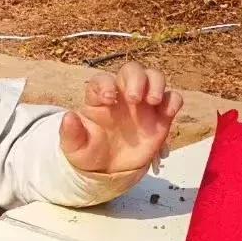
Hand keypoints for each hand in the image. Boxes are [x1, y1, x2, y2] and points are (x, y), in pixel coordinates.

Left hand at [59, 62, 182, 174]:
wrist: (109, 170)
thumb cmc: (90, 153)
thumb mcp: (75, 147)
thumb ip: (71, 133)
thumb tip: (68, 117)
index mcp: (99, 98)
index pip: (102, 79)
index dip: (105, 84)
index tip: (108, 98)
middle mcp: (122, 95)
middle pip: (132, 70)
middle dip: (135, 78)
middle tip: (135, 99)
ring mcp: (143, 104)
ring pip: (154, 77)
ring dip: (156, 83)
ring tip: (152, 101)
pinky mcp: (160, 116)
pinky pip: (172, 99)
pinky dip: (173, 101)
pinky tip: (167, 114)